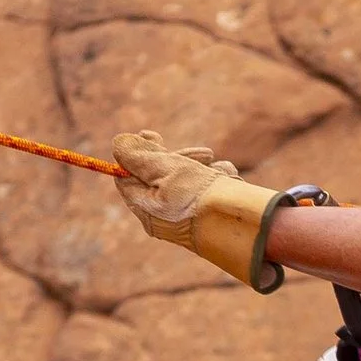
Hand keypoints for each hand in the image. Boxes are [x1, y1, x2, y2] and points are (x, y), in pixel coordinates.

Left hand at [114, 130, 285, 290]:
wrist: (243, 225)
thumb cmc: (202, 197)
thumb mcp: (167, 169)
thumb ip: (140, 156)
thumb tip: (118, 143)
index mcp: (146, 208)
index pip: (128, 177)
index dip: (136, 153)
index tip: (149, 134)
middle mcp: (162, 215)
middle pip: (158, 176)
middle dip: (180, 158)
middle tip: (202, 152)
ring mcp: (184, 217)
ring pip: (186, 179)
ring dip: (202, 167)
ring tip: (218, 169)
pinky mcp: (205, 216)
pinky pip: (205, 190)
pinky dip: (217, 180)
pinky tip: (228, 180)